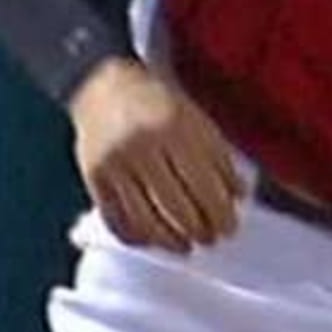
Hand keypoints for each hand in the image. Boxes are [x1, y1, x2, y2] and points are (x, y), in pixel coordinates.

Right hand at [68, 59, 243, 251]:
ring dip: (170, 240)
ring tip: (186, 245)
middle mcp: (143, 147)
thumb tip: (238, 195)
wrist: (103, 85)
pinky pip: (116, 218)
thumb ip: (218, 156)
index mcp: (175, 128)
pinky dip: (137, 236)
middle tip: (211, 238)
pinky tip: (153, 239)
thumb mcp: (196, 120)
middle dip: (199, 230)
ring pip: (146, 219)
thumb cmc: (157, 103)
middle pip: (176, 206)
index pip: (203, 184)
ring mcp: (115, 164)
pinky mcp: (93, 177)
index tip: (230, 227)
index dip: (219, 213)